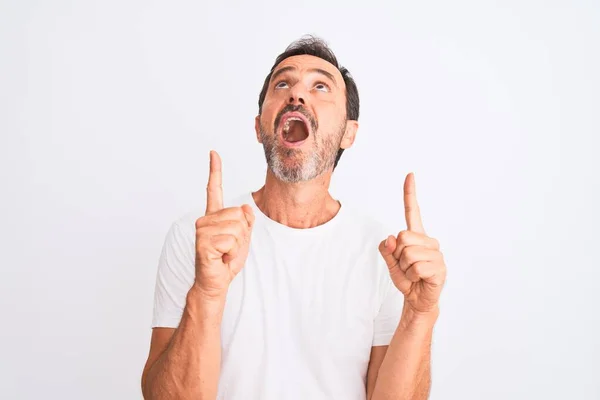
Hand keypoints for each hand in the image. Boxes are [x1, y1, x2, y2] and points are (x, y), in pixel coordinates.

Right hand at [194, 150, 254, 297]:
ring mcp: (202, 230)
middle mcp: (205, 220)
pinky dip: (232, 252)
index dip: (215, 171)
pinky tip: (221, 258)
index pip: (214, 190)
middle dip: (242, 234)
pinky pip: (231, 239)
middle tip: (230, 248)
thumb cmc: (226, 261)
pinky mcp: (203, 242)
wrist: (216, 282)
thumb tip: (245, 207)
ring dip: (238, 245)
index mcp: (214, 216)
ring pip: (237, 227)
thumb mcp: (243, 238)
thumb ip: (246, 222)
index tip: (214, 153)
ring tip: (225, 253)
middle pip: (238, 214)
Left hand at [379, 173, 445, 313]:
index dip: (410, 194)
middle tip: (406, 266)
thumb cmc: (407, 279)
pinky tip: (420, 279)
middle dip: (397, 255)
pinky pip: (416, 267)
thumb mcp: (391, 263)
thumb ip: (387, 250)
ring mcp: (436, 254)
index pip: (413, 211)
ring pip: (408, 254)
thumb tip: (390, 238)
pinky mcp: (440, 268)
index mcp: (417, 236)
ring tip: (413, 274)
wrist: (418, 300)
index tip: (410, 175)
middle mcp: (429, 241)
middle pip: (402, 237)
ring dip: (405, 268)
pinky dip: (412, 276)